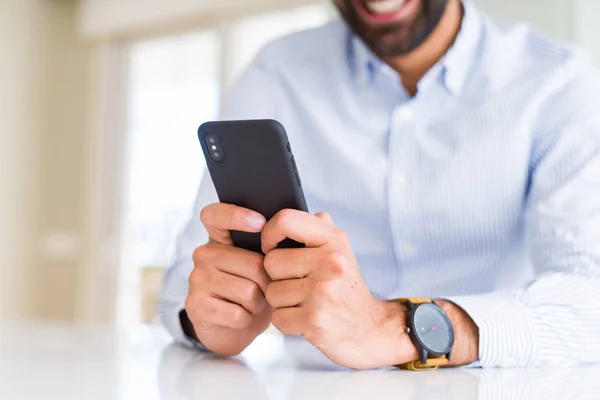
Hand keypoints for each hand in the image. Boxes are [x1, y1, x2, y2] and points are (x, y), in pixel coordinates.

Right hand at [185, 203, 272, 355]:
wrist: (238, 324)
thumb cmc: (258, 286)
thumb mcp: (266, 261)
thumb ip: (282, 238)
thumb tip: (319, 217)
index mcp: (220, 237)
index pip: (215, 214)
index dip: (235, 215)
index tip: (261, 222)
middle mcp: (204, 253)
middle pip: (249, 262)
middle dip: (268, 280)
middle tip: (266, 287)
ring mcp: (197, 279)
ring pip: (246, 290)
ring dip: (259, 302)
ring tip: (254, 302)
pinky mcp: (197, 306)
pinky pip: (237, 312)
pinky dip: (248, 319)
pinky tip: (243, 316)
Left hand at [261, 210, 417, 368]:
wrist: (369, 328)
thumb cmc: (346, 289)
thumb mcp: (341, 250)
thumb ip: (319, 229)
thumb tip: (288, 215)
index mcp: (334, 241)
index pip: (285, 220)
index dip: (269, 234)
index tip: (271, 247)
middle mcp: (330, 263)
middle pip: (270, 262)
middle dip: (277, 277)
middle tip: (299, 284)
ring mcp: (322, 292)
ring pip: (271, 292)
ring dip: (282, 301)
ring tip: (305, 302)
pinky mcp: (314, 320)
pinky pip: (277, 317)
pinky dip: (287, 321)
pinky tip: (305, 318)